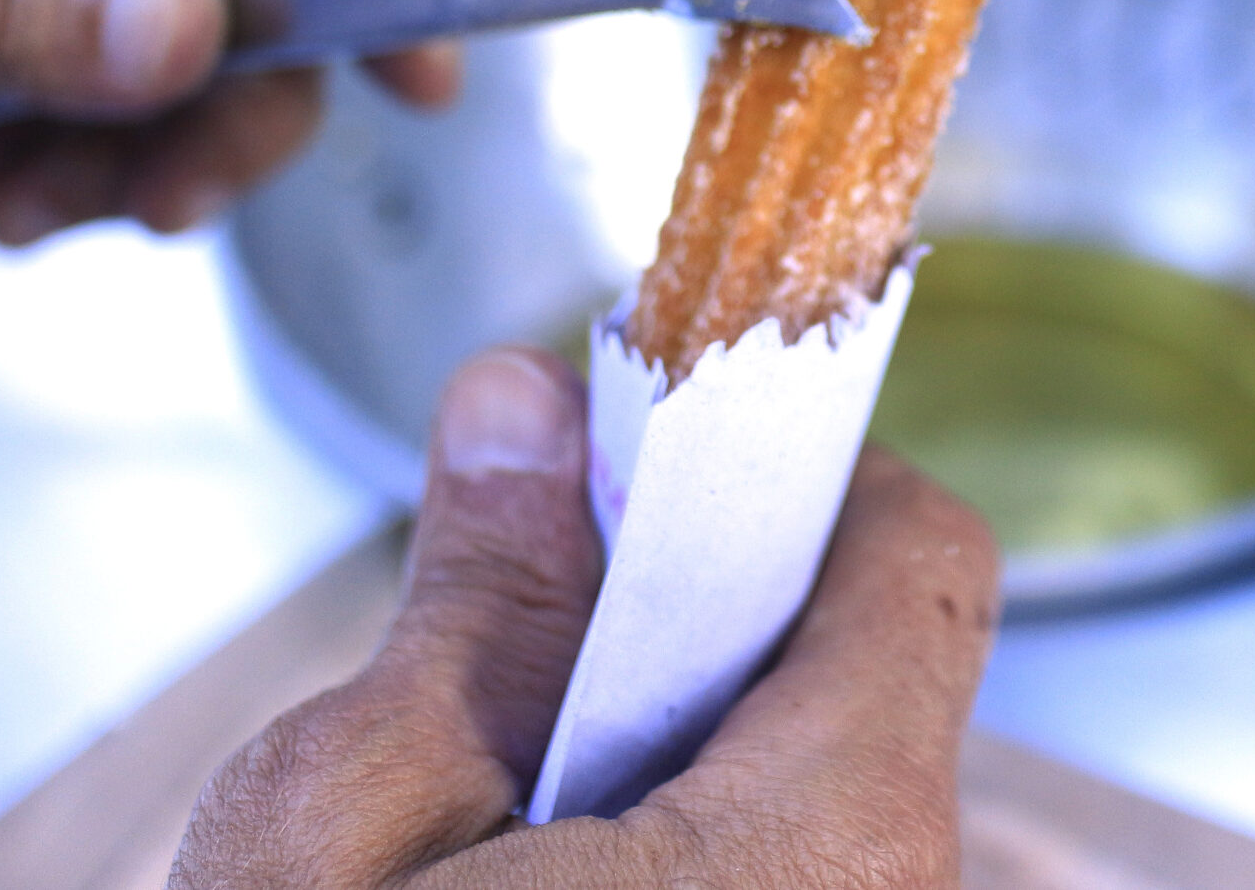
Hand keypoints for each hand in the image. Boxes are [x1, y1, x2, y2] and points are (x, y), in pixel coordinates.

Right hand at [171, 348, 1000, 888]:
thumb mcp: (341, 835)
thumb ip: (472, 608)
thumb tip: (521, 410)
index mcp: (830, 850)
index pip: (913, 558)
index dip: (784, 474)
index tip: (645, 466)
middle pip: (857, 687)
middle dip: (689, 634)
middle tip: (506, 666)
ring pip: (812, 811)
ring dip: (670, 771)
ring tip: (496, 833)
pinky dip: (684, 869)